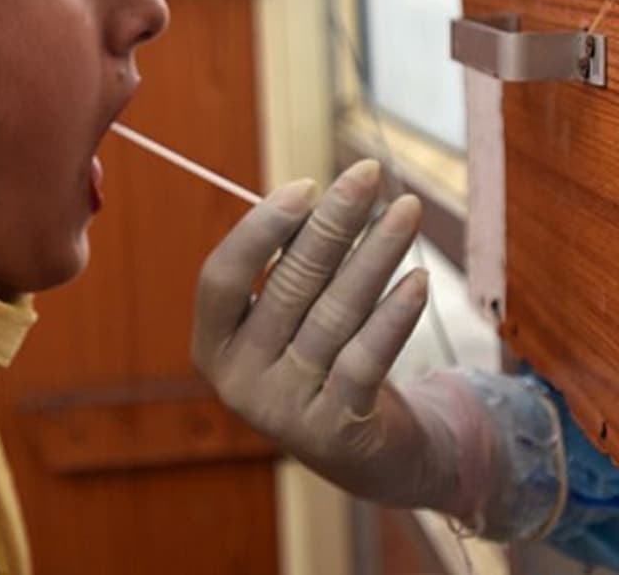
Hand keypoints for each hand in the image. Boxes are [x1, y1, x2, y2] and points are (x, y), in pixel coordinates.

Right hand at [192, 160, 457, 510]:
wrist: (363, 456)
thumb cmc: (319, 361)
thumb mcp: (286, 320)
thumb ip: (286, 266)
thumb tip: (315, 196)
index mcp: (212, 344)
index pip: (221, 277)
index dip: (259, 230)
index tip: (305, 186)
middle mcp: (238, 379)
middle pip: (287, 285)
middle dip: (332, 223)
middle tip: (366, 174)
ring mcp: (284, 409)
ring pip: (335, 314)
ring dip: (375, 254)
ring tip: (406, 210)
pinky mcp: (336, 430)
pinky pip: (367, 358)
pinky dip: (394, 315)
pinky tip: (418, 277)